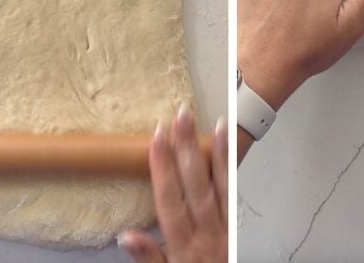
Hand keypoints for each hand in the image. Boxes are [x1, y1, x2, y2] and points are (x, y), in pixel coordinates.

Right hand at [119, 106, 227, 261]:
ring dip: (216, 154)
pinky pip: (236, 196)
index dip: (162, 167)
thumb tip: (125, 235)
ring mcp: (226, 230)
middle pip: (195, 186)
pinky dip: (232, 172)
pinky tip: (229, 151)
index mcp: (183, 248)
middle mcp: (207, 235)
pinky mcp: (239, 230)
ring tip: (215, 123)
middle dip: (186, 149)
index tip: (157, 136)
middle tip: (181, 115)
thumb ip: (148, 258)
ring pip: (221, 187)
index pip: (169, 200)